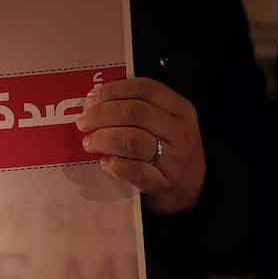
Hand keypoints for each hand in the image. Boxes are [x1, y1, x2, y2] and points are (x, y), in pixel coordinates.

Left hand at [75, 78, 205, 213]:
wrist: (193, 189)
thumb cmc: (171, 151)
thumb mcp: (167, 122)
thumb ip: (141, 108)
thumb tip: (96, 100)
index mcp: (180, 109)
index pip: (144, 89)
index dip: (114, 90)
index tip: (93, 97)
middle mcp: (179, 131)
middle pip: (134, 112)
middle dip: (101, 114)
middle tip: (84, 122)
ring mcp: (174, 158)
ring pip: (131, 140)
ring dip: (103, 139)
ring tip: (90, 142)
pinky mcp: (164, 183)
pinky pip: (135, 171)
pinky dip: (115, 165)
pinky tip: (105, 163)